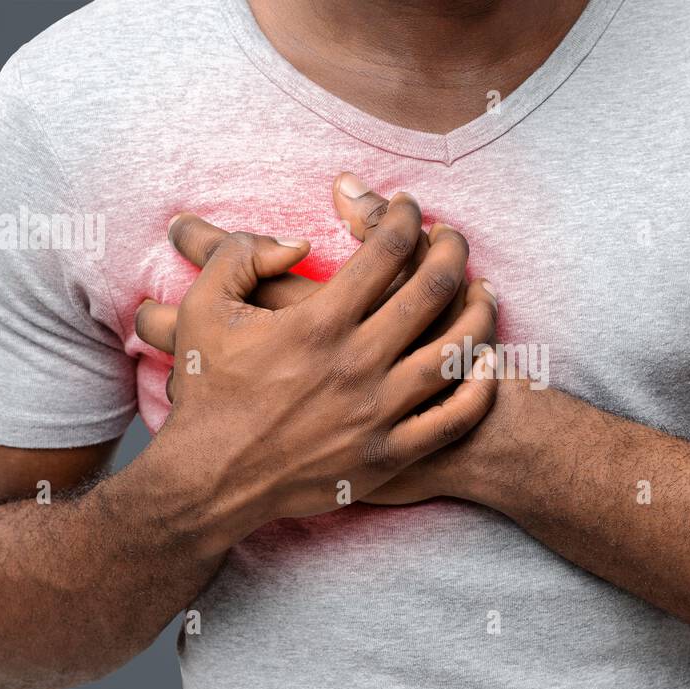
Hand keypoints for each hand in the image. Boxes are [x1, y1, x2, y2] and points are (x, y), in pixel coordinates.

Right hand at [138, 191, 498, 544]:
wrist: (209, 480)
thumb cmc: (207, 390)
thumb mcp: (204, 307)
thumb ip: (242, 255)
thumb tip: (299, 243)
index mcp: (317, 323)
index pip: (386, 249)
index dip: (406, 215)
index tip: (410, 207)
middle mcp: (356, 363)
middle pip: (432, 289)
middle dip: (452, 250)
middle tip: (454, 238)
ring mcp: (378, 413)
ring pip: (457, 351)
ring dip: (480, 311)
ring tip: (483, 291)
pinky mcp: (389, 455)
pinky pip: (455, 418)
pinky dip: (480, 387)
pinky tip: (486, 362)